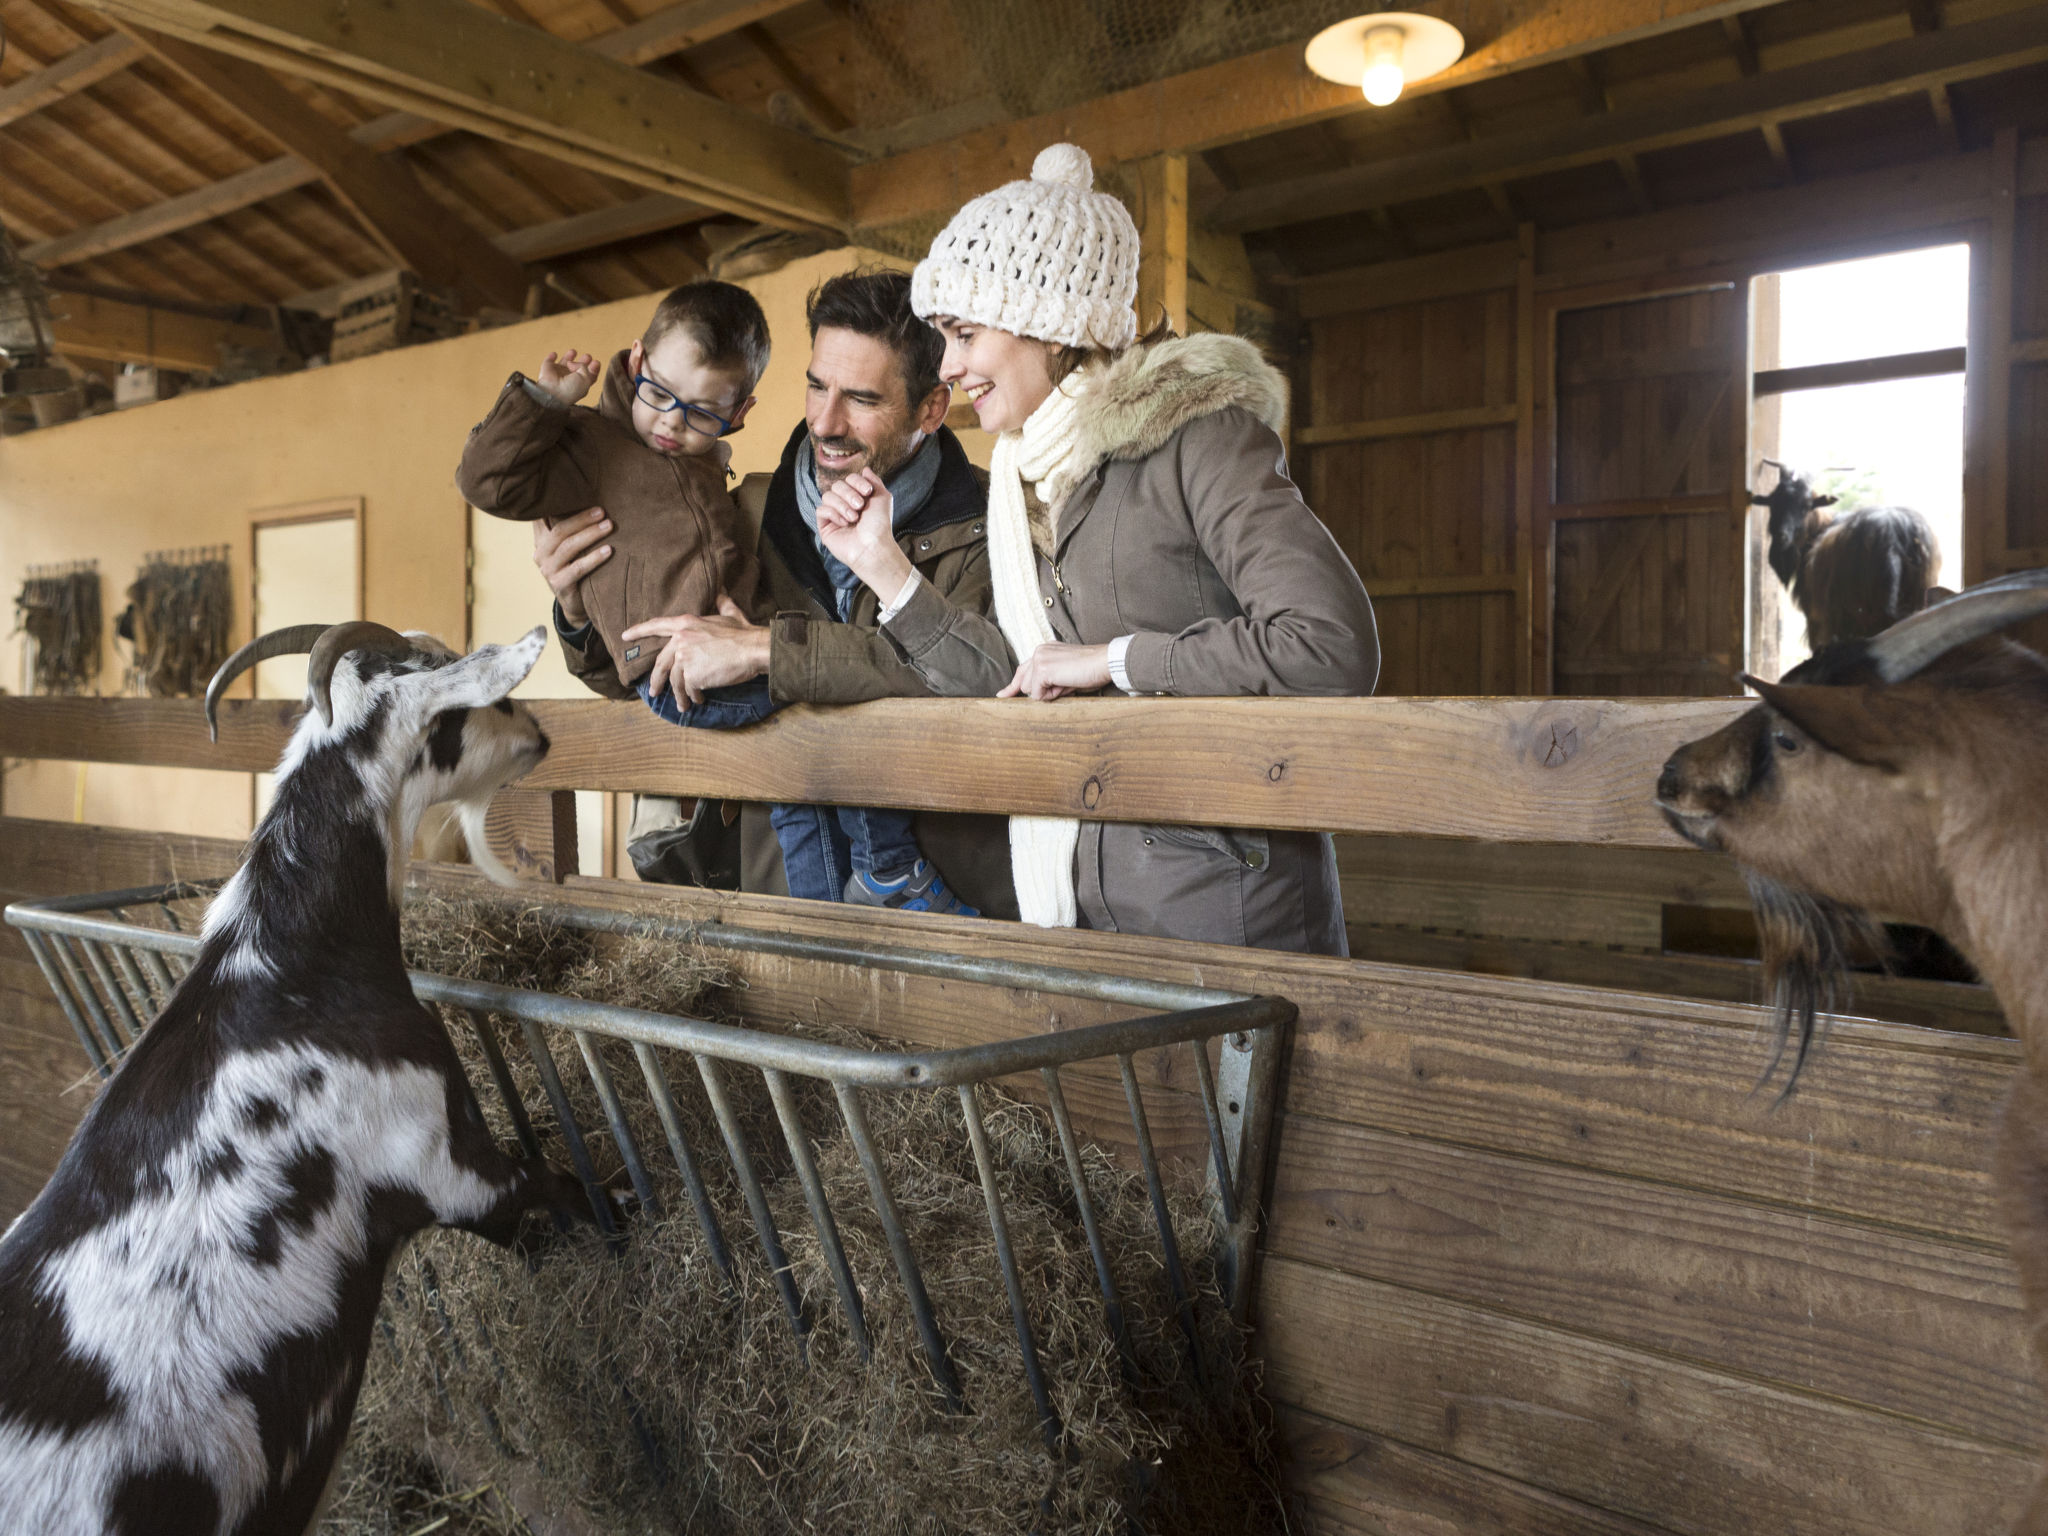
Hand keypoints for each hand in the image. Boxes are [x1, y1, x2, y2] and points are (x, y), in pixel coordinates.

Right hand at [532, 507, 611, 627]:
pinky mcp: (558, 584)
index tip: (575, 490)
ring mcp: (547, 569)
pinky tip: (609, 550)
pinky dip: (594, 558)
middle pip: (560, 530)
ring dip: (591, 534)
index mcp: (541, 539)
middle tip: (602, 511)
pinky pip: (578, 568)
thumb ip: (571, 527)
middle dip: (583, 519)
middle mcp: (540, 553)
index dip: (555, 504)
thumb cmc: (576, 566)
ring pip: (569, 547)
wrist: (575, 602)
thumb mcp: (570, 546)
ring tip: (609, 526)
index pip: (542, 516)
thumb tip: (592, 500)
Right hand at [537, 348, 599, 404]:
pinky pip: (548, 361)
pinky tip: (554, 354)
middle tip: (587, 356)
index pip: (588, 376)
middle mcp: (569, 380)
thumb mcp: (585, 379)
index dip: (593, 368)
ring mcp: (557, 374)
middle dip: (583, 361)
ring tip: (573, 351)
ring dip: (568, 356)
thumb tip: (572, 362)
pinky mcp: (547, 369)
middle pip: (577, 369)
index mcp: (580, 385)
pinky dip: (551, 357)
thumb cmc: (571, 389)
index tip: (596, 362)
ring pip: (564, 364)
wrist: (553, 392)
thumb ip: (584, 367)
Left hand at [622, 595, 769, 705]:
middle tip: (654, 692)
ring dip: (679, 695)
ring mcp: (684, 657)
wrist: (753, 649)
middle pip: (661, 663)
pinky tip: (698, 700)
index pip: (657, 625)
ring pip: (675, 680)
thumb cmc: (744, 633)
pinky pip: (688, 689)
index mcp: (686, 623)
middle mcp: (680, 639)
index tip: (625, 636)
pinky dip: (692, 696)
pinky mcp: (692, 675)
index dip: (639, 631)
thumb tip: (721, 592)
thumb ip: (722, 603)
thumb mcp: (731, 613)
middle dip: (656, 680)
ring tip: (684, 704)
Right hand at [816, 469, 914, 597]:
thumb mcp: (882, 498)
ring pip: (828, 495)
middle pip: (837, 485)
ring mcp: (834, 515)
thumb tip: (864, 469)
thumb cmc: (879, 525)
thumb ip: (874, 481)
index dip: (857, 482)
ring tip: (854, 518)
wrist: (873, 546)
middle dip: (849, 494)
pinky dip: (834, 514)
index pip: (849, 479)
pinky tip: (845, 523)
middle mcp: (845, 504)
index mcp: (857, 497)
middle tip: (860, 506)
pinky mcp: (825, 526)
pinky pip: (821, 510)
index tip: (868, 492)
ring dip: (842, 505)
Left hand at [998, 643, 1113, 701]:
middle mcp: (1039, 651)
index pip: (1023, 670)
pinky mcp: (1042, 669)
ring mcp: (1039, 659)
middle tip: (1067, 683)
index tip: (1002, 695)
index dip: (1013, 685)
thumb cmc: (1091, 670)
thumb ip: (1048, 680)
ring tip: (1069, 681)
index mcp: (1044, 650)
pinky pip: (1038, 695)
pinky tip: (1066, 684)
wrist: (1104, 662)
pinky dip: (1052, 695)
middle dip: (1041, 691)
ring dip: (1049, 693)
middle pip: (1024, 684)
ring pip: (1030, 690)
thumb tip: (1035, 695)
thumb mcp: (1065, 674)